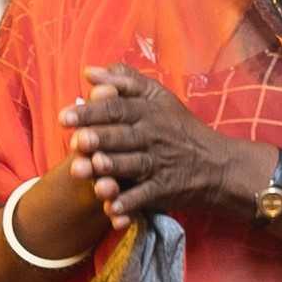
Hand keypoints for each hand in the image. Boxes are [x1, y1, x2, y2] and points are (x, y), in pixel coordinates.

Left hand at [62, 66, 251, 222]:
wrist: (217, 164)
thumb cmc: (179, 127)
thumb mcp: (158, 97)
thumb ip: (124, 82)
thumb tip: (88, 71)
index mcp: (148, 111)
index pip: (117, 108)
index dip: (91, 112)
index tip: (64, 117)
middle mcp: (153, 136)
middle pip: (123, 135)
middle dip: (99, 138)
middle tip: (77, 142)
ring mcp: (159, 164)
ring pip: (132, 165)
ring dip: (110, 168)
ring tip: (88, 170)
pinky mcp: (165, 189)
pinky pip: (145, 197)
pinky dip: (129, 204)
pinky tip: (110, 209)